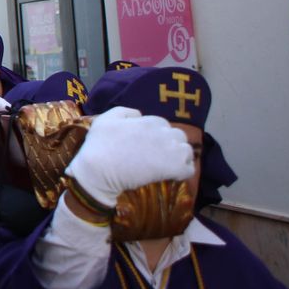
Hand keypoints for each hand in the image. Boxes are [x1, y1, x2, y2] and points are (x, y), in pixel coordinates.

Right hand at [65, 108, 194, 208]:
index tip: (150, 143)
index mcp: (146, 122)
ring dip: (180, 157)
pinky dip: (183, 172)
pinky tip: (173, 176)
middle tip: (160, 154)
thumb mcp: (105, 119)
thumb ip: (123, 112)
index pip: (161, 123)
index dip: (157, 133)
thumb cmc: (99, 145)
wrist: (100, 170)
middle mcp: (162, 133)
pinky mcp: (174, 168)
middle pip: (178, 135)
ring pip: (187, 150)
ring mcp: (170, 151)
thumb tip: (139, 115)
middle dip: (172, 143)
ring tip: (169, 165)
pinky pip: (189, 169)